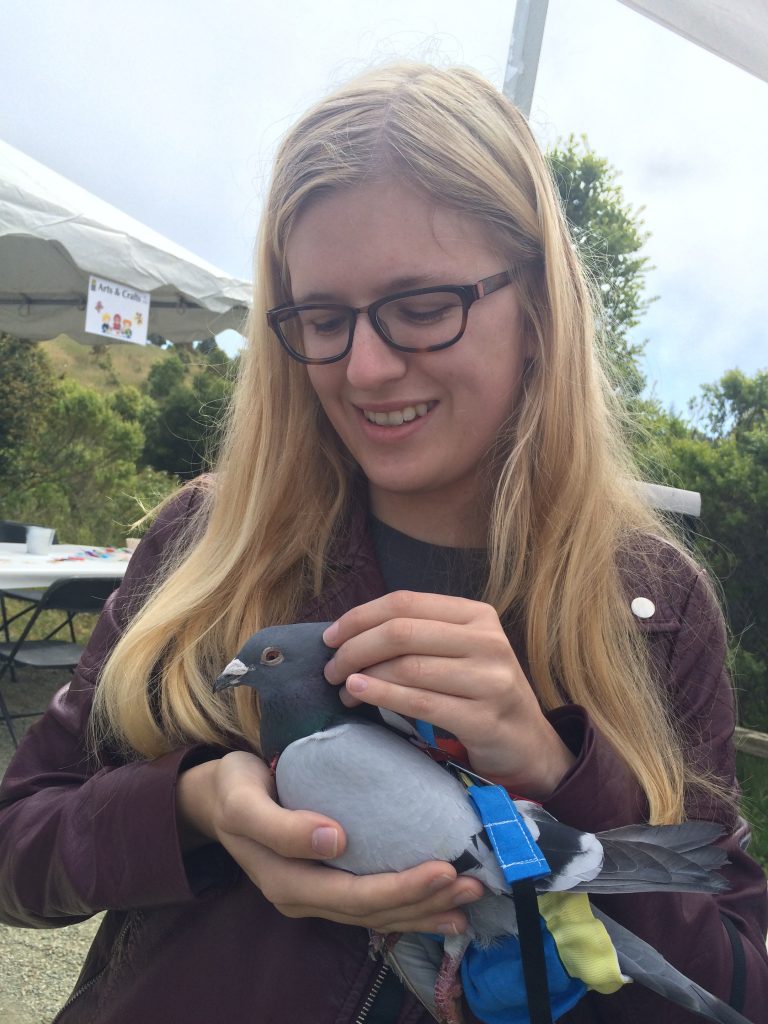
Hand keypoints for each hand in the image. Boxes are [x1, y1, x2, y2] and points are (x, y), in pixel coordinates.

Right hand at [176, 751, 482, 933]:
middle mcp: (307, 897)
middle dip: (425, 902)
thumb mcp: (244, 802)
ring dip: (425, 909)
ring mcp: (318, 894)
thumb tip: (334, 841)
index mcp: (288, 882)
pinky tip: (441, 907)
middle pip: (374, 911)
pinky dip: (409, 907)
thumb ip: (281, 826)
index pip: (355, 895)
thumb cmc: (233, 790)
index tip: (443, 869)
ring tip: (468, 900)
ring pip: (378, 914)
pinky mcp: (328, 881)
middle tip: (473, 884)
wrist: (214, 797)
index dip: (401, 889)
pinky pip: (373, 903)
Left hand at [322, 591, 575, 799]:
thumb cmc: (479, 691)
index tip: (330, 637)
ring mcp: (490, 680)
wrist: (527, 742)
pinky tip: (359, 694)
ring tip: (343, 689)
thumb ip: (418, 633)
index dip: (359, 616)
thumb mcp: (459, 650)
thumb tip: (348, 630)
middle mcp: (488, 641)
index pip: (405, 602)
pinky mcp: (484, 719)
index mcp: (478, 615)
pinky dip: (382, 696)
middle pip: (401, 632)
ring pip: (407, 667)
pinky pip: (420, 702)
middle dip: (355, 648)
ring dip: (363, 677)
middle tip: (331, 669)